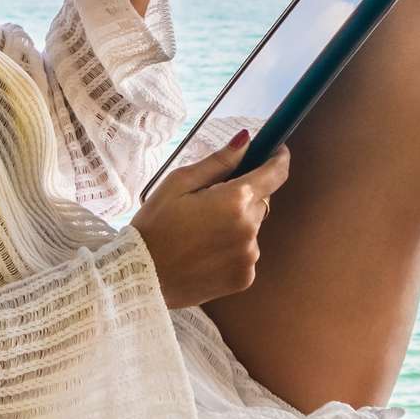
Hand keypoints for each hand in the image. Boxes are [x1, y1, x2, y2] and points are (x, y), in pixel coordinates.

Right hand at [131, 133, 290, 308]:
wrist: (140, 277)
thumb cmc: (154, 226)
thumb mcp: (179, 183)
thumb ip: (218, 162)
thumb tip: (245, 140)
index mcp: (235, 200)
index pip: (275, 174)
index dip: (278, 158)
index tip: (276, 150)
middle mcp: (249, 228)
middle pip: (260, 201)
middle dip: (243, 195)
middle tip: (210, 201)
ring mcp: (249, 256)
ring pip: (252, 228)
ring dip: (237, 224)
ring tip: (201, 233)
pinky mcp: (244, 278)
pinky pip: (246, 253)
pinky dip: (232, 249)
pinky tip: (205, 253)